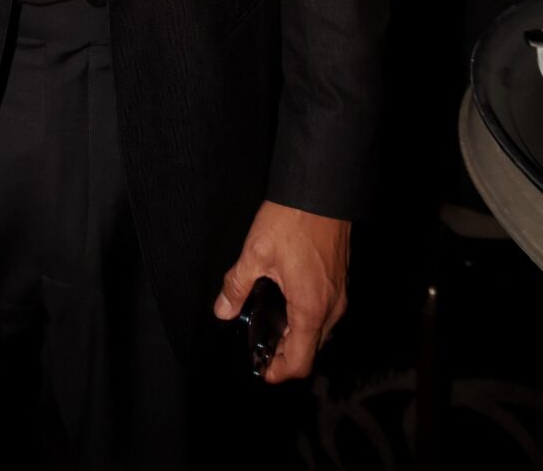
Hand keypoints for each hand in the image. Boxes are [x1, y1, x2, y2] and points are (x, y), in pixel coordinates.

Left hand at [213, 199, 349, 382]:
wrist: (322, 189)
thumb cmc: (292, 219)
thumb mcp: (255, 253)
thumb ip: (236, 286)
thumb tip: (222, 309)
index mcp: (310, 308)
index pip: (301, 361)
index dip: (281, 372)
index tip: (263, 370)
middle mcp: (331, 306)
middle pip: (312, 348)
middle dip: (288, 353)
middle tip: (262, 346)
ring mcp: (340, 292)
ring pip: (321, 329)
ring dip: (299, 334)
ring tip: (273, 324)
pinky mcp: (341, 278)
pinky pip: (327, 310)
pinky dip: (308, 316)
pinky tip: (288, 299)